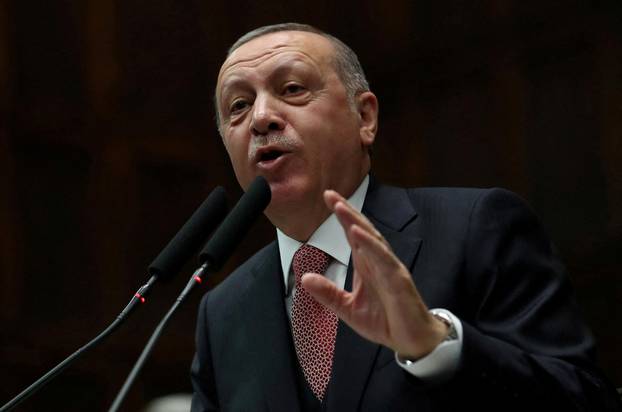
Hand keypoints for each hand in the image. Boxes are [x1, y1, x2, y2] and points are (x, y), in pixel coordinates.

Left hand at [301, 190, 447, 358]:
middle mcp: (378, 262)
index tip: (328, 198)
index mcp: (366, 265)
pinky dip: (371, 246)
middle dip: (347, 212)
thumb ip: (328, 294)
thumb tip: (304, 279)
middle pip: (362, 231)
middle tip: (330, 194)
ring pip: (373, 240)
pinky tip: (359, 234)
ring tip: (342, 208)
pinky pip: (385, 260)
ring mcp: (390, 269)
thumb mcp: (347, 309)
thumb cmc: (385, 320)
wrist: (411, 341)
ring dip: (357, 223)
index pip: (352, 235)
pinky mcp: (399, 281)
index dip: (341, 217)